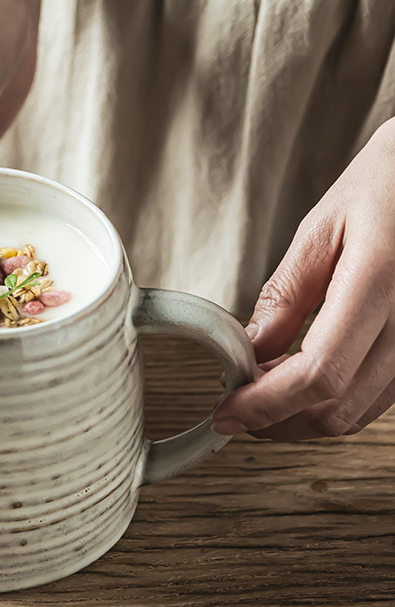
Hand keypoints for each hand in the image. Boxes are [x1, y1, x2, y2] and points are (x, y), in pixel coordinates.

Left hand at [213, 117, 394, 439]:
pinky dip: (330, 403)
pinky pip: (376, 398)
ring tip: (260, 389)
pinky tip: (298, 379)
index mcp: (381, 284)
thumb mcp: (322, 228)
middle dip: (276, 420)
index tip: (227, 413)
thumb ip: (286, 295)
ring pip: (357, 414)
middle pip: (337, 409)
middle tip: (235, 405)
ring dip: (301, 417)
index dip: (266, 405)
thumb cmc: (386, 186)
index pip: (319, 375)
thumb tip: (249, 351)